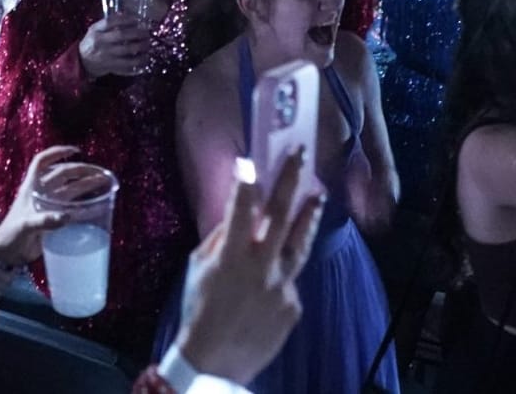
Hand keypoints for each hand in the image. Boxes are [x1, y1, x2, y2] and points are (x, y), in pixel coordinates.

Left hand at [0, 147, 113, 264]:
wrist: (7, 254)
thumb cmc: (11, 235)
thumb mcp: (25, 226)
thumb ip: (44, 221)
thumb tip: (67, 216)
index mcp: (31, 187)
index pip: (42, 162)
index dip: (57, 152)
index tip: (76, 151)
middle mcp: (40, 192)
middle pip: (63, 174)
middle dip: (81, 171)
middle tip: (100, 174)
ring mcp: (47, 205)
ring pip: (69, 189)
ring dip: (85, 185)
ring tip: (102, 183)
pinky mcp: (53, 218)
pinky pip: (71, 207)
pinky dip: (83, 205)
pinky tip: (95, 206)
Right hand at [77, 11, 149, 78]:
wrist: (82, 62)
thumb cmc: (91, 43)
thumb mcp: (94, 30)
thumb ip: (107, 24)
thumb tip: (126, 15)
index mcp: (95, 31)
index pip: (110, 22)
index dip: (125, 20)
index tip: (136, 20)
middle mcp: (100, 42)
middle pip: (121, 35)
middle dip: (137, 33)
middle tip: (146, 33)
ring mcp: (106, 55)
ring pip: (126, 50)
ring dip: (140, 47)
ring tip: (148, 44)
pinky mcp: (111, 66)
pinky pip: (127, 64)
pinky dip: (138, 61)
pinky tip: (145, 58)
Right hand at [171, 147, 323, 385]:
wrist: (215, 361)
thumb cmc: (197, 310)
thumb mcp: (197, 268)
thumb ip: (219, 240)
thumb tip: (236, 216)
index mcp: (232, 256)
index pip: (242, 208)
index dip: (247, 181)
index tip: (251, 159)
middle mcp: (262, 267)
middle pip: (281, 215)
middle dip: (290, 180)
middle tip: (300, 154)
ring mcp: (283, 286)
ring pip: (300, 243)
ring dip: (308, 215)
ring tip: (318, 194)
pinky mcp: (295, 305)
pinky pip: (288, 281)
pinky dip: (280, 274)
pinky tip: (268, 282)